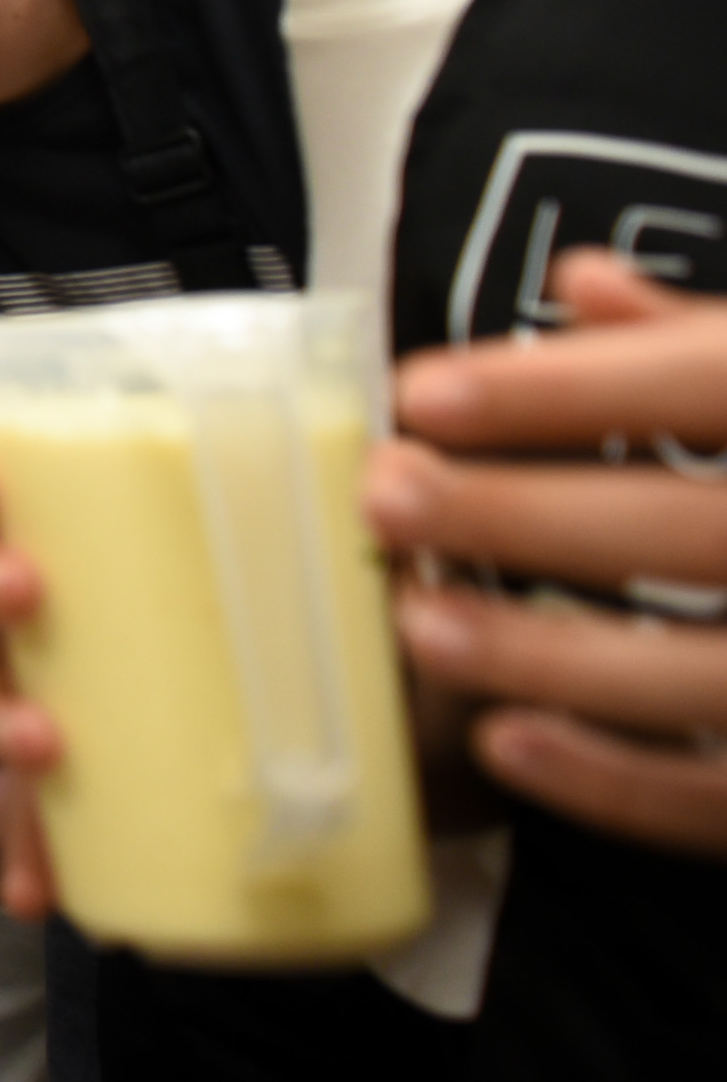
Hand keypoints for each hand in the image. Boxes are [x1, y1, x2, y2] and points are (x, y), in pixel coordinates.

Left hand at [368, 248, 726, 859]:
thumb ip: (705, 342)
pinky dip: (617, 781)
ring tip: (422, 621)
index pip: (712, 381)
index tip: (426, 392)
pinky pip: (726, 797)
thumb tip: (586, 284)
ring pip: (709, 674)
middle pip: (696, 529)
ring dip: (554, 652)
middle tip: (389, 497)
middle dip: (530, 514)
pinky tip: (505, 740)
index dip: (570, 390)